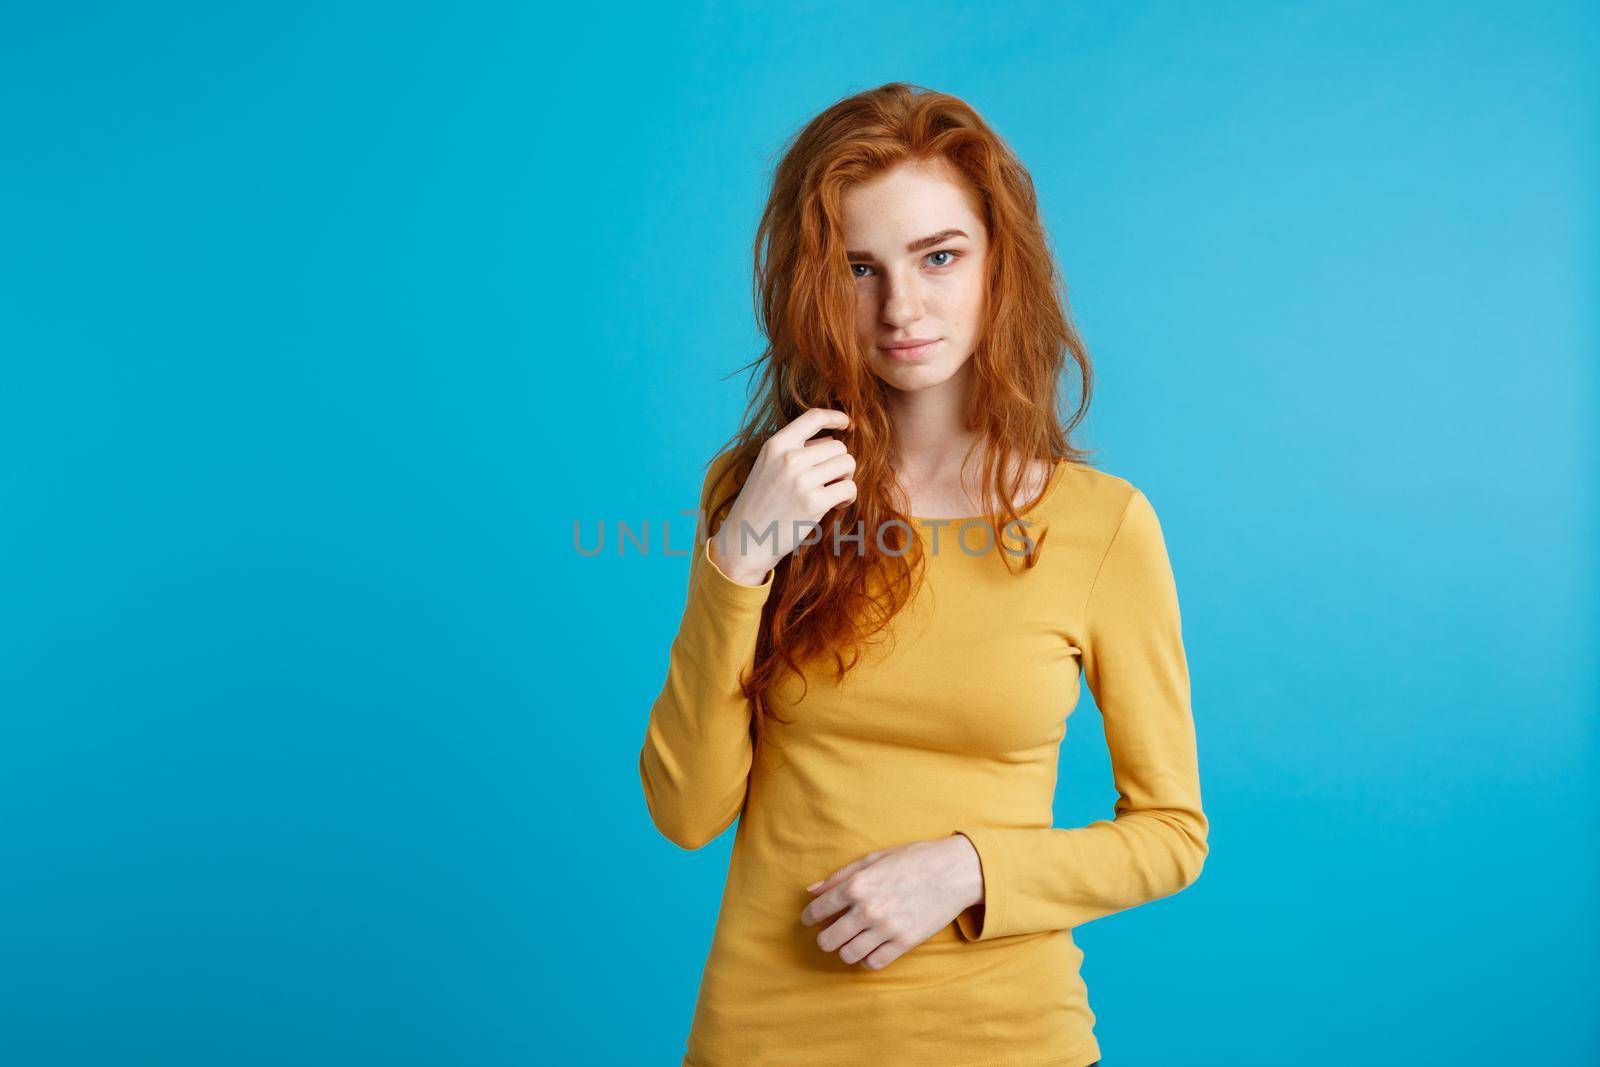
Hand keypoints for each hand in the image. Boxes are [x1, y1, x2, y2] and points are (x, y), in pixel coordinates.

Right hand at [706, 408, 856, 585]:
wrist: (745, 540)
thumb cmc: (761, 504)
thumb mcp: (768, 467)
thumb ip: (796, 450)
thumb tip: (833, 440)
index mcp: (775, 445)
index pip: (813, 417)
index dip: (835, 416)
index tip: (847, 423)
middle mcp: (788, 458)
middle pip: (838, 446)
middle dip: (839, 463)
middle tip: (829, 481)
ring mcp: (801, 479)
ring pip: (847, 464)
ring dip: (845, 479)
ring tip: (832, 492)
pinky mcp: (813, 502)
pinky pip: (849, 488)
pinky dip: (848, 497)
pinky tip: (836, 505)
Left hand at [800, 834, 984, 970]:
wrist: (955, 871)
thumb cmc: (914, 859)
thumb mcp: (874, 858)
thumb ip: (840, 876)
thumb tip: (811, 890)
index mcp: (858, 885)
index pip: (818, 910)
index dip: (809, 916)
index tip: (811, 918)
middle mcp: (868, 910)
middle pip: (828, 940)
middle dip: (824, 937)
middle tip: (829, 933)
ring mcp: (887, 929)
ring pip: (848, 955)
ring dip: (845, 949)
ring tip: (851, 940)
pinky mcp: (904, 943)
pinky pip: (873, 963)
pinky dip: (866, 959)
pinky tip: (869, 948)